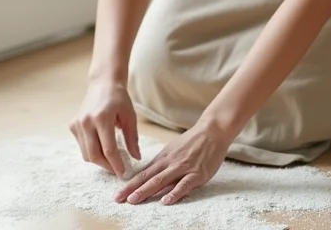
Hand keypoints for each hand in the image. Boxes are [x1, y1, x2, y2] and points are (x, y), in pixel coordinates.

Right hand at [69, 77, 140, 179]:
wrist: (103, 83)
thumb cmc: (119, 98)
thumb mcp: (130, 116)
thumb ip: (132, 138)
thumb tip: (137, 158)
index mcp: (102, 118)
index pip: (109, 149)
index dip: (117, 165)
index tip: (124, 174)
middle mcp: (86, 122)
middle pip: (94, 155)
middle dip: (107, 166)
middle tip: (118, 170)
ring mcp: (77, 124)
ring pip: (86, 153)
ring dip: (99, 160)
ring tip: (112, 159)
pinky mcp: (73, 125)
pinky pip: (82, 146)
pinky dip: (92, 151)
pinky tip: (101, 146)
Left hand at [114, 119, 231, 205]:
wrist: (213, 131)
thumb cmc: (193, 141)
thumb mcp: (173, 150)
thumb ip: (162, 164)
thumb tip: (146, 177)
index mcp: (164, 157)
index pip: (144, 173)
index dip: (130, 184)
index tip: (117, 195)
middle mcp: (171, 162)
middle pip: (149, 177)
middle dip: (132, 189)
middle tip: (119, 199)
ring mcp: (184, 167)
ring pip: (162, 180)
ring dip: (146, 190)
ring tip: (134, 200)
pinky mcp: (197, 174)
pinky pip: (184, 184)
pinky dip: (174, 193)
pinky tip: (166, 201)